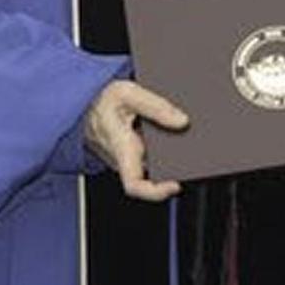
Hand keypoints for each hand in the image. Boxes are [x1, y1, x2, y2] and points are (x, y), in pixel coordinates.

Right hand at [83, 79, 188, 200]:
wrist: (85, 99)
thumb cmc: (101, 99)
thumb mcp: (127, 93)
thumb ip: (155, 106)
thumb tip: (182, 121)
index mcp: (121, 149)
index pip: (134, 184)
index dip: (156, 191)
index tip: (176, 184)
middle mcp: (127, 157)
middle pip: (156, 171)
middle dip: (179, 163)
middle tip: (200, 148)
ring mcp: (130, 154)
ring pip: (157, 160)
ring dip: (176, 149)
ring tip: (195, 131)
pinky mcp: (134, 147)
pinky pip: (154, 149)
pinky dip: (168, 139)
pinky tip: (181, 123)